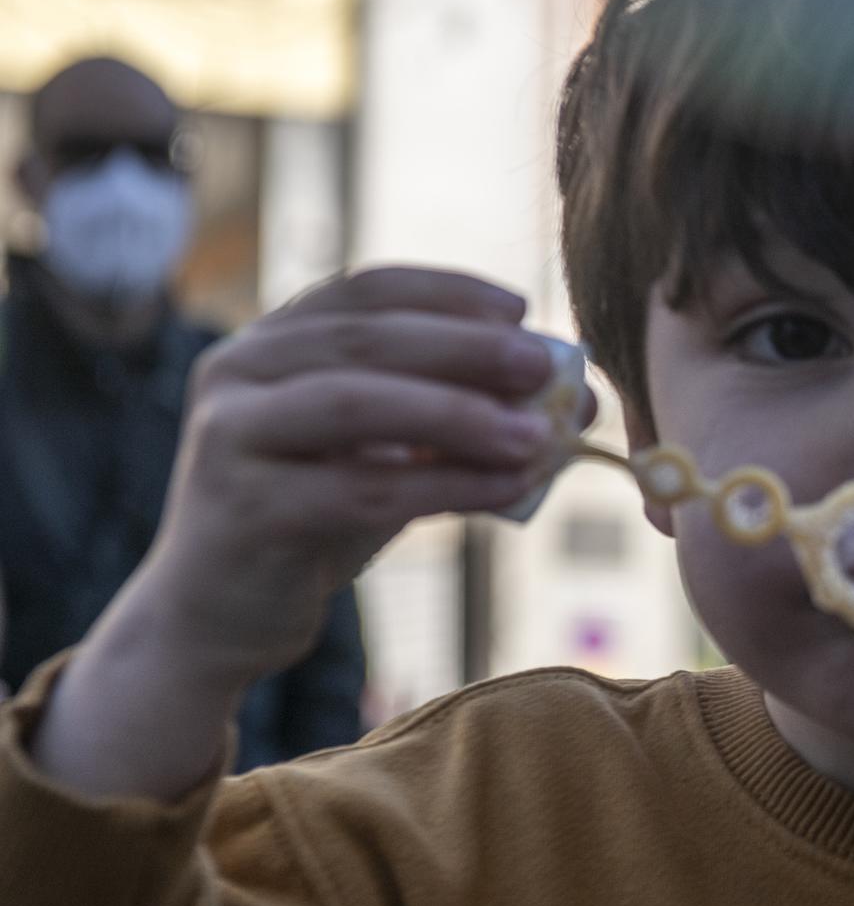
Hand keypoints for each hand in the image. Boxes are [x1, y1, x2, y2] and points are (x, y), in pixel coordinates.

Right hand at [31, 268, 567, 797]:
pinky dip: (447, 486)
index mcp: (271, 341)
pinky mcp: (244, 508)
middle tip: (544, 367)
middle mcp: (237, 370)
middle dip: (466, 349)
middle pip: (366, 339)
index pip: (364, 290)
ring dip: (461, 415)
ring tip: (541, 437)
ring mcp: (231, 435)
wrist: (220, 614)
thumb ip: (463, 421)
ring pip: (359, 405)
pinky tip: (511, 491)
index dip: (447, 293)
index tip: (521, 310)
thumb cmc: (317, 519)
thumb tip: (581, 402)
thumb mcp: (390, 455)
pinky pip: (362, 488)